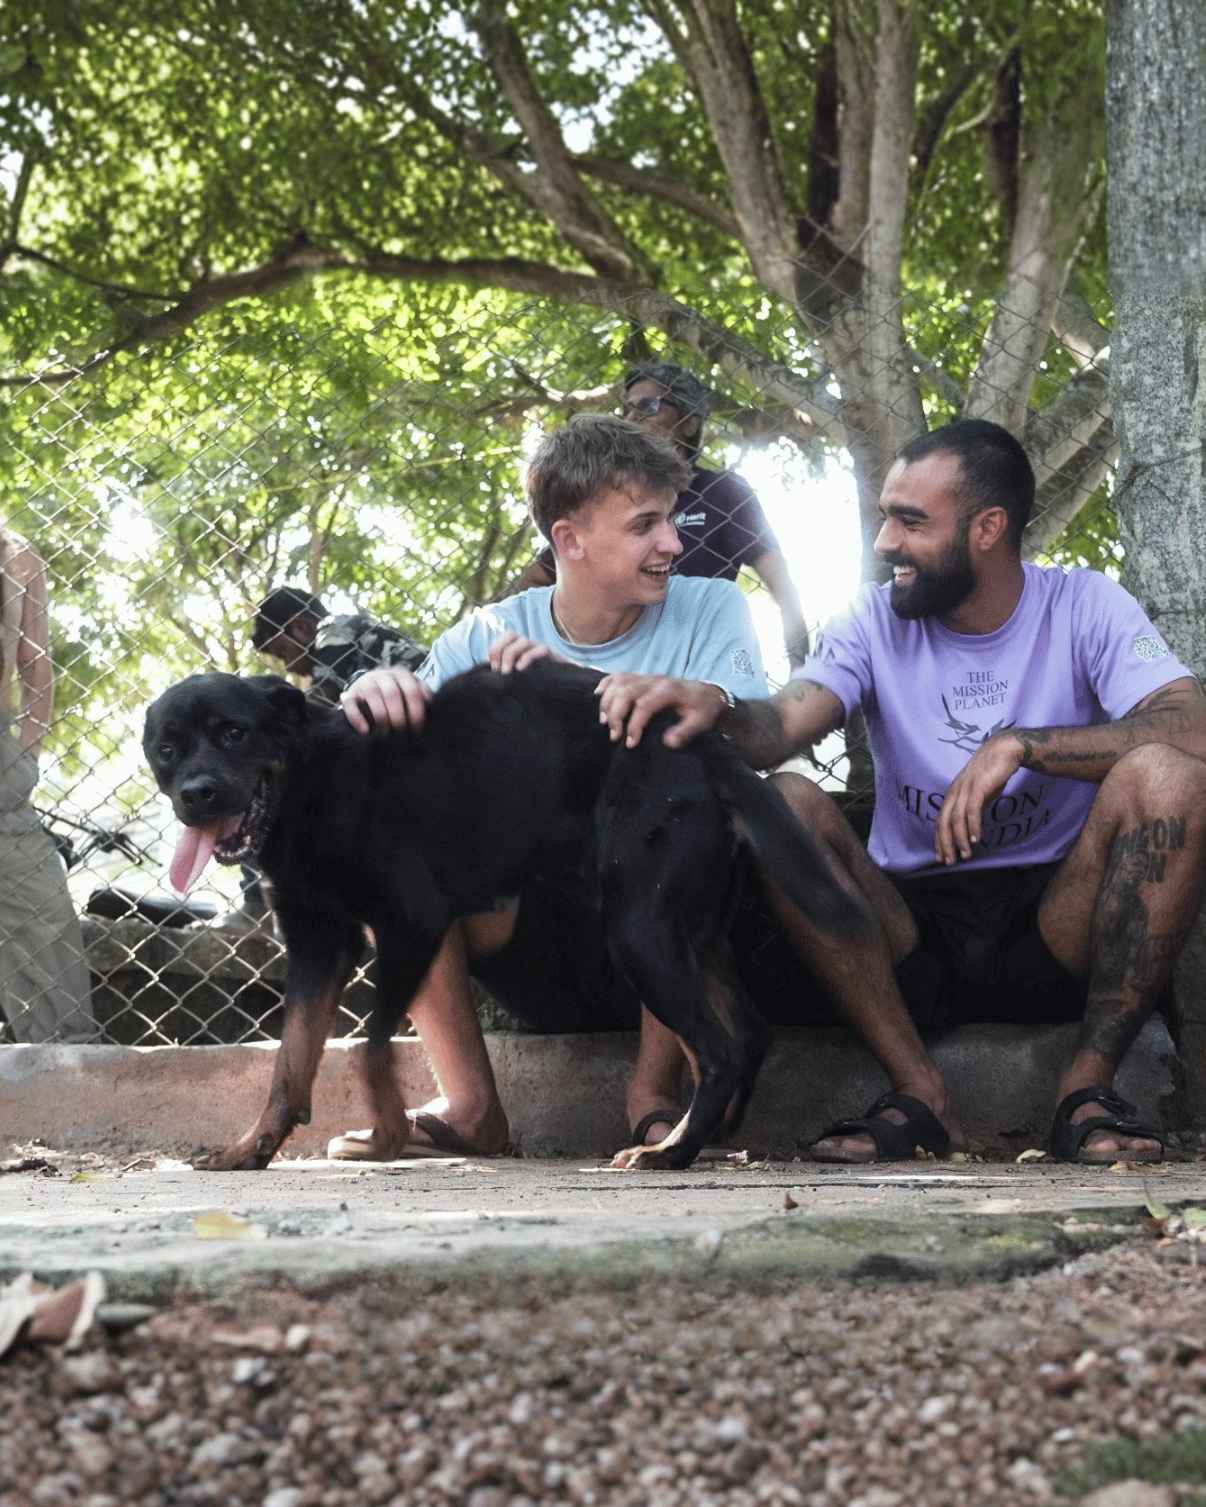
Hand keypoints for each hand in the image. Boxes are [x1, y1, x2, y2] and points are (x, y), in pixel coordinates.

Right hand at [340, 666, 431, 734]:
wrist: (366, 690)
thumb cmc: (395, 695)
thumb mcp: (409, 692)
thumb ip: (421, 695)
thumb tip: (430, 703)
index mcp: (401, 674)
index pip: (412, 690)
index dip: (416, 711)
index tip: (417, 728)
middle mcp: (383, 675)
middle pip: (392, 693)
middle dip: (398, 716)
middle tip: (401, 732)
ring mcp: (364, 682)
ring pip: (372, 694)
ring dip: (381, 715)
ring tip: (386, 732)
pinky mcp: (349, 693)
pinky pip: (350, 703)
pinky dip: (357, 718)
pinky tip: (365, 730)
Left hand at [487, 632, 565, 673]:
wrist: (562, 683)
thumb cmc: (536, 679)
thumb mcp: (517, 674)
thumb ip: (506, 671)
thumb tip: (489, 676)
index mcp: (518, 646)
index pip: (504, 637)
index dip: (495, 649)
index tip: (493, 668)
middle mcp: (528, 644)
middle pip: (511, 634)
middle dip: (500, 650)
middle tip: (499, 670)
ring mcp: (539, 648)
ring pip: (523, 641)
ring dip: (511, 655)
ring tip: (508, 673)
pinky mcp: (552, 655)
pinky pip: (541, 649)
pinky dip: (528, 658)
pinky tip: (521, 670)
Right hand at [596, 673, 723, 748]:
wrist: (706, 693)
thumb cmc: (702, 710)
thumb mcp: (701, 722)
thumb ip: (686, 732)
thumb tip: (668, 742)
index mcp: (669, 690)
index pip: (644, 705)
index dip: (634, 725)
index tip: (630, 743)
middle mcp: (654, 680)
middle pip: (626, 691)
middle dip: (615, 714)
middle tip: (614, 736)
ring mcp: (646, 677)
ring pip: (618, 682)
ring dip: (607, 702)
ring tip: (605, 722)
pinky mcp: (641, 678)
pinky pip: (618, 675)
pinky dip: (606, 684)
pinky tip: (598, 696)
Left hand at [934, 731, 1023, 864]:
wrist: (1005, 750)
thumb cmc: (992, 773)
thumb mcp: (980, 795)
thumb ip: (973, 810)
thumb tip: (971, 829)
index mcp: (952, 795)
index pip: (940, 821)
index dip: (939, 840)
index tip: (941, 857)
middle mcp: (954, 792)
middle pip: (943, 822)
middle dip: (945, 844)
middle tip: (949, 862)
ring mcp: (964, 788)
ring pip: (956, 819)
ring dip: (960, 839)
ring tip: (965, 855)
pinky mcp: (978, 786)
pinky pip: (972, 810)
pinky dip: (973, 826)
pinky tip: (977, 839)